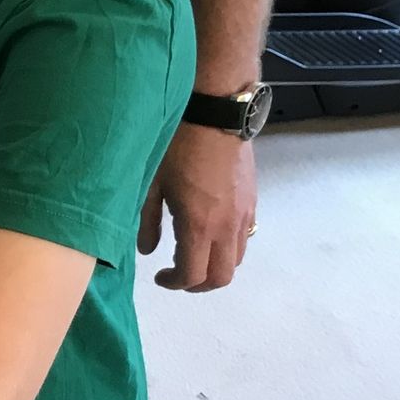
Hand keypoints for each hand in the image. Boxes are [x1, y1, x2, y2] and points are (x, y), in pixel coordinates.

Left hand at [137, 124, 256, 290]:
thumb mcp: (152, 184)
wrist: (216, 115)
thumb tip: (147, 250)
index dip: (174, 283)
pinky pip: (245, 238)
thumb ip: (148, 222)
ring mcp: (244, 215)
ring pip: (236, 260)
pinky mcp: (253, 203)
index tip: (159, 277)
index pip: (192, 275)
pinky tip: (209, 234)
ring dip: (215, 267)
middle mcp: (227, 227)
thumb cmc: (177, 146)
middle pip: (221, 277)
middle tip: (177, 275)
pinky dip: (228, 248)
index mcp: (198, 225)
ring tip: (193, 256)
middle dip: (198, 285)